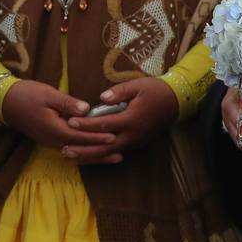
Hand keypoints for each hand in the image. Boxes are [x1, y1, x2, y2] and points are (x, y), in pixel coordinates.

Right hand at [1, 80, 112, 153]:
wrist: (5, 102)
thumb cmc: (26, 94)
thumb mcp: (48, 94)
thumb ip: (67, 103)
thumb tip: (86, 109)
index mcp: (54, 128)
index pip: (80, 136)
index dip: (98, 137)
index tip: (114, 136)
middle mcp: (53, 139)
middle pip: (81, 149)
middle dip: (100, 152)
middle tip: (120, 155)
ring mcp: (50, 141)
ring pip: (76, 151)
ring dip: (94, 155)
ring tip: (112, 158)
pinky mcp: (49, 139)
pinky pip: (70, 148)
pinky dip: (83, 152)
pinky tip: (91, 152)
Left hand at [64, 77, 178, 163]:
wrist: (176, 102)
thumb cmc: (155, 91)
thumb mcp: (137, 86)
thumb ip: (118, 92)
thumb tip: (101, 98)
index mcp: (132, 119)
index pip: (105, 124)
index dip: (87, 124)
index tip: (70, 122)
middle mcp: (132, 135)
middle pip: (105, 146)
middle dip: (84, 149)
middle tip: (65, 150)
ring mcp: (135, 141)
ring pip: (109, 153)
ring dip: (90, 156)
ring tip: (70, 156)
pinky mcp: (135, 143)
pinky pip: (115, 151)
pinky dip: (100, 155)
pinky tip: (87, 155)